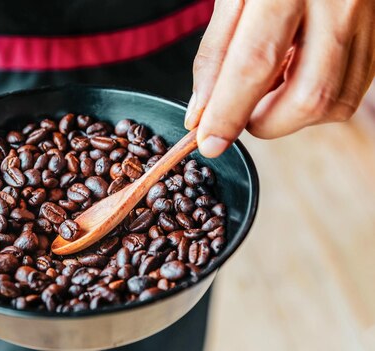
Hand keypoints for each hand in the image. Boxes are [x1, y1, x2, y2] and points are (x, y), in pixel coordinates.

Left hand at [186, 0, 374, 156]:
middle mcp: (340, 2)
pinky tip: (294, 77)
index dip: (228, 112)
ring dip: (291, 115)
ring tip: (266, 89)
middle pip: (308, 96)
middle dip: (266, 122)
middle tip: (240, 113)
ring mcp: (369, 18)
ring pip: (335, 101)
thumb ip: (217, 51)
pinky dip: (315, 99)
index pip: (255, 64)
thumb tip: (202, 109)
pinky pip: (352, 88)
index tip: (208, 142)